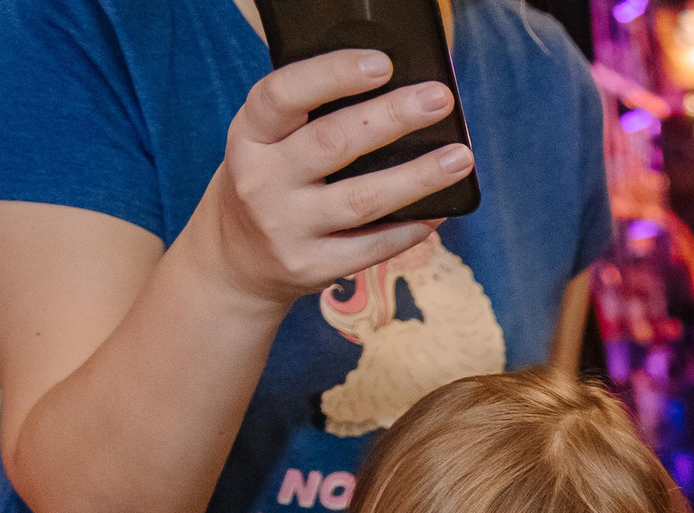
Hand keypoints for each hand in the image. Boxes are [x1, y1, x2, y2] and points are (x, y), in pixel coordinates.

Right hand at [189, 50, 475, 308]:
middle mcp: (261, 181)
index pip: (282, 94)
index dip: (333, 75)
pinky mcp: (311, 267)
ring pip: (363, 199)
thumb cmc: (270, 182)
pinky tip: (441, 210)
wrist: (234, 260)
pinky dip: (411, 227)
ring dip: (418, 177)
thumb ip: (310, 119)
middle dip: (392, 117)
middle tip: (439, 100)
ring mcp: (285, 228)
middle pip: (333, 142)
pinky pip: (373, 246)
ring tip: (459, 158)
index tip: (383, 64)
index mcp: (249, 136)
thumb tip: (398, 95)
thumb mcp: (266, 143)